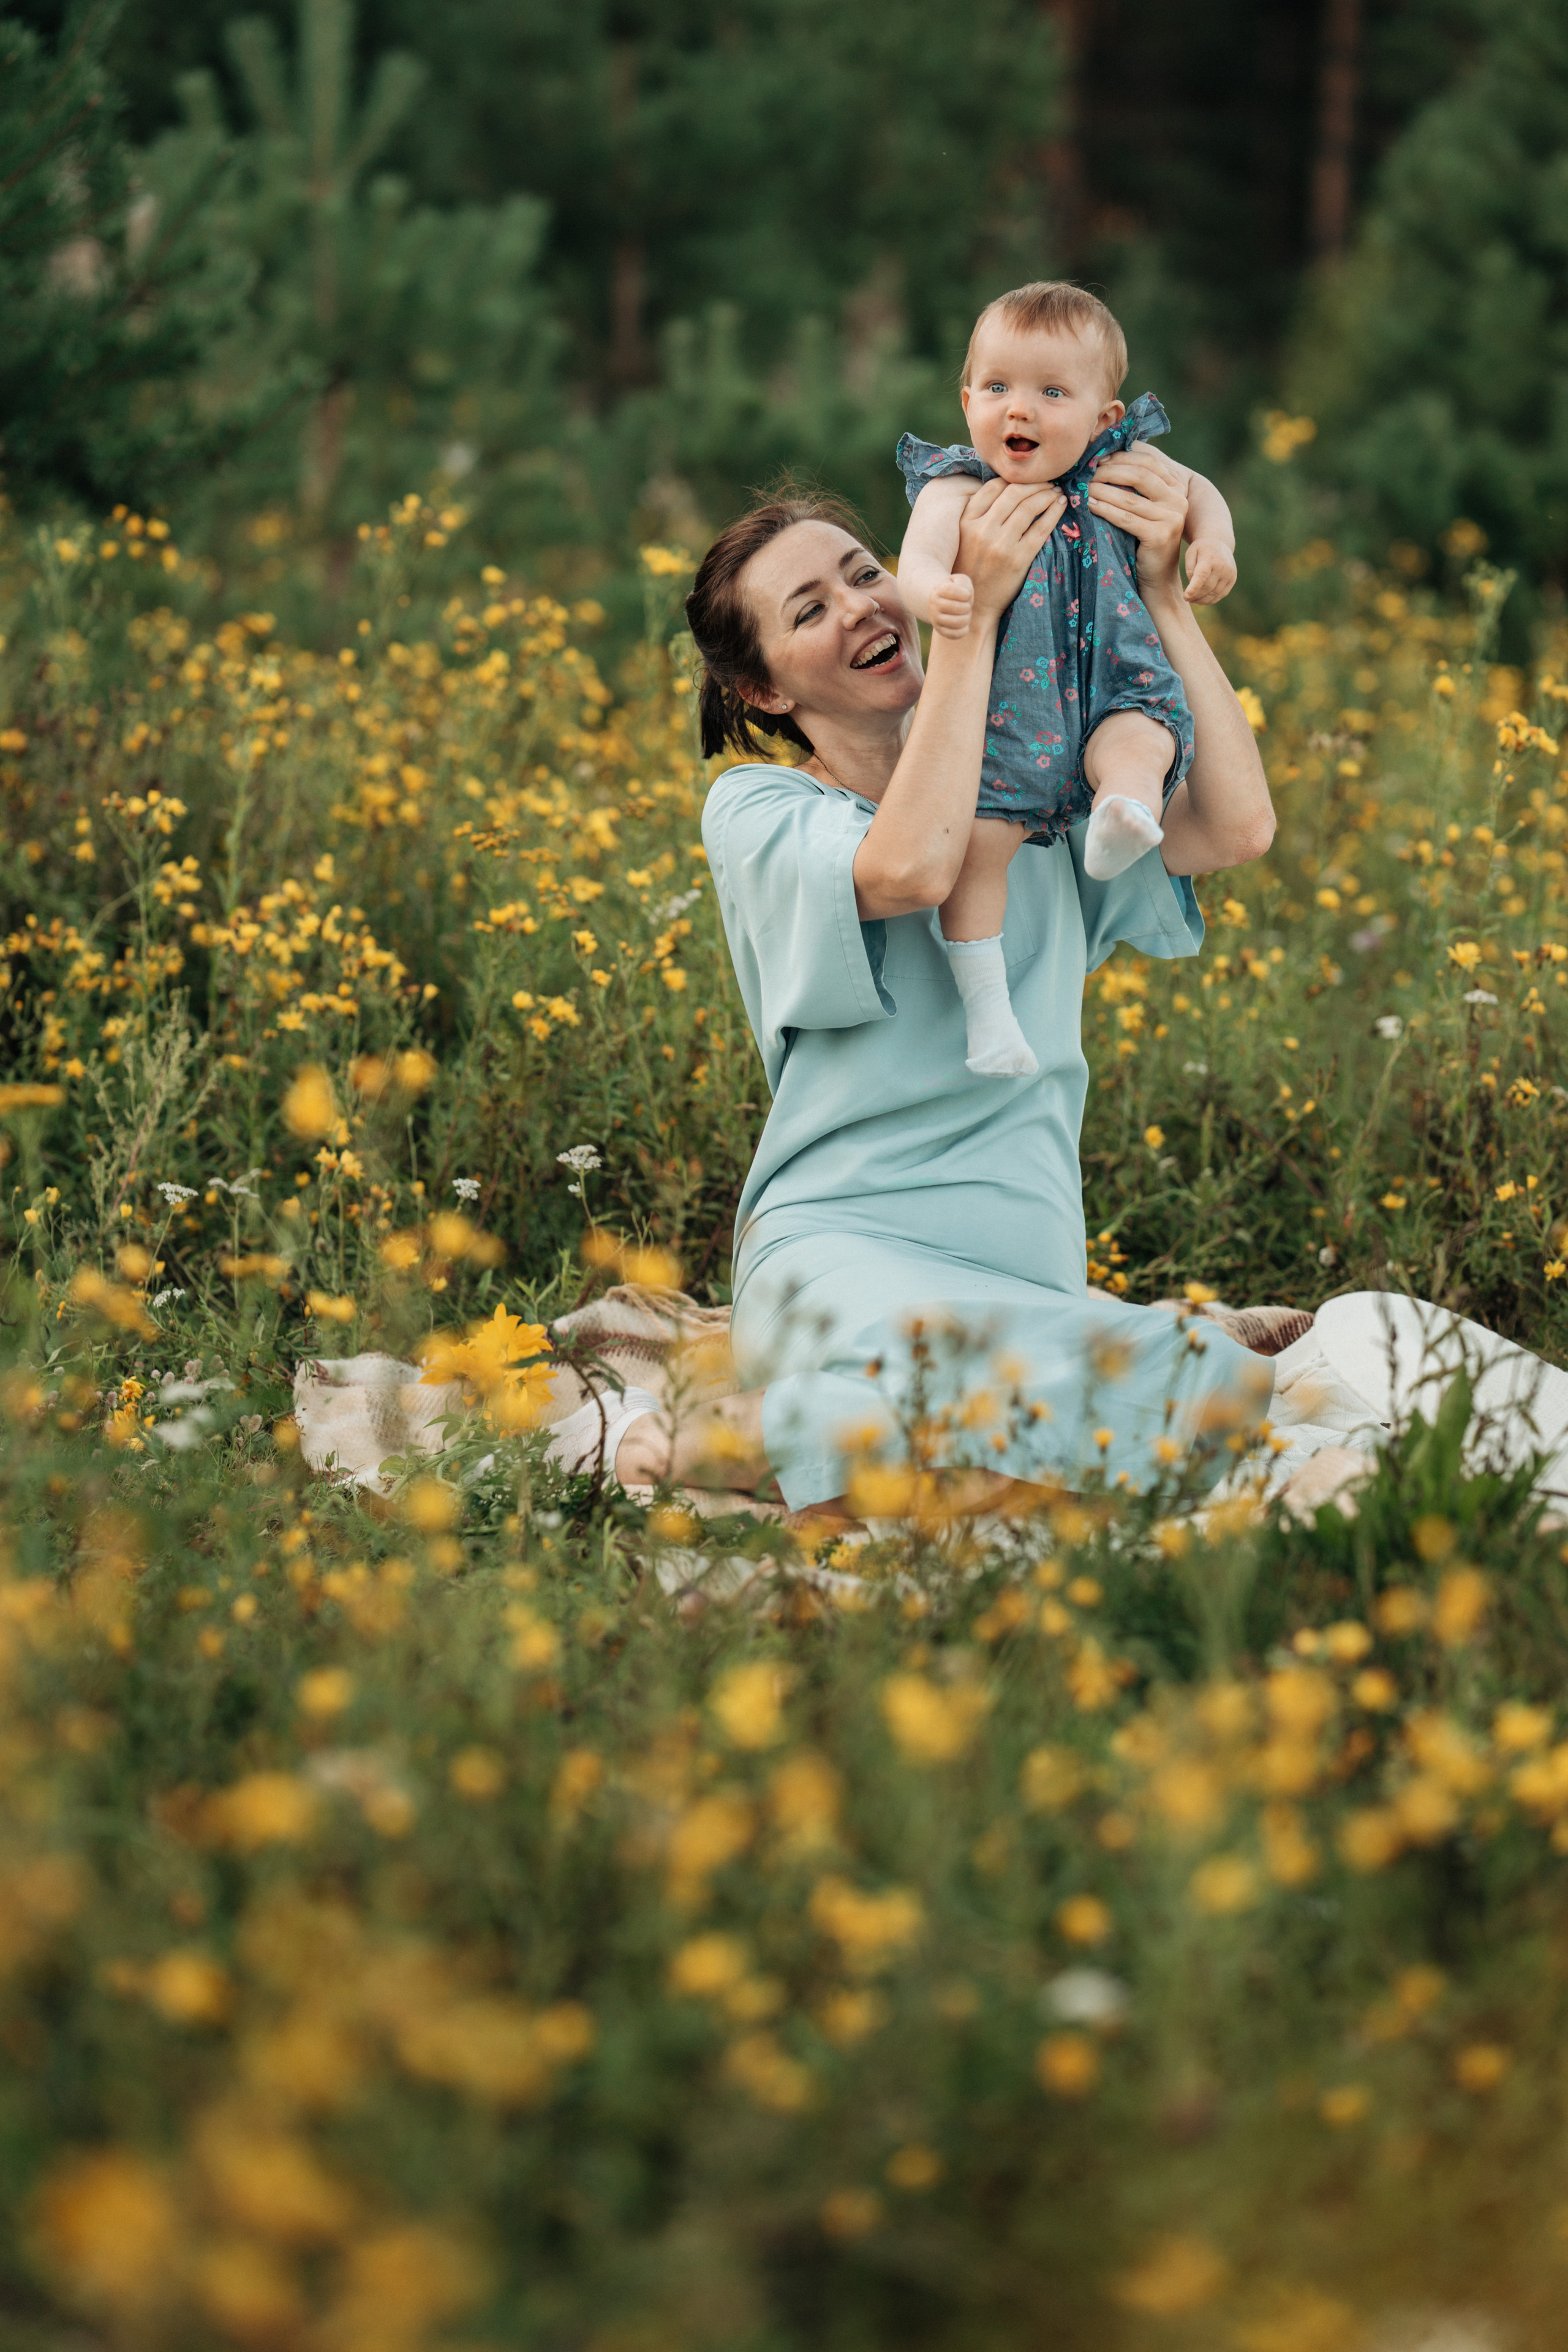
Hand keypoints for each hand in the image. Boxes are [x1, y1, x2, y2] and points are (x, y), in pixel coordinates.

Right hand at [928, 572, 974, 638]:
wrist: (942, 601)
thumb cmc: (956, 589)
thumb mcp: (960, 581)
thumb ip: (964, 583)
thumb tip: (966, 596)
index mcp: (938, 589)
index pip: (953, 591)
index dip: (966, 594)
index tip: (967, 595)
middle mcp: (933, 604)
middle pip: (957, 607)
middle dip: (967, 606)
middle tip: (967, 606)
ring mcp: (935, 618)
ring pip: (957, 622)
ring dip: (967, 618)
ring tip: (966, 614)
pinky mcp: (939, 630)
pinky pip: (955, 634)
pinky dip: (964, 630)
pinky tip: (965, 624)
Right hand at [954, 476, 1065, 621]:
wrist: (974, 607)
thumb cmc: (971, 571)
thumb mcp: (964, 538)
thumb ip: (978, 515)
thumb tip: (1004, 488)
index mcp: (966, 522)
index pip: (993, 487)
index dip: (1013, 478)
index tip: (1026, 478)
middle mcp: (982, 530)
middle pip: (1014, 493)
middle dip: (1035, 483)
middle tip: (1048, 481)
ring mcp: (1000, 545)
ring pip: (1029, 507)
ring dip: (1047, 494)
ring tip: (1056, 491)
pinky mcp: (1018, 559)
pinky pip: (1041, 528)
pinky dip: (1054, 512)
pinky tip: (1061, 504)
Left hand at [1084, 446, 1187, 598]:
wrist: (1157, 578)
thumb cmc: (1144, 539)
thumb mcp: (1144, 507)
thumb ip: (1136, 484)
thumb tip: (1108, 455)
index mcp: (1177, 486)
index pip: (1148, 461)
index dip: (1121, 456)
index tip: (1097, 457)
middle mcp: (1179, 499)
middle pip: (1139, 475)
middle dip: (1109, 470)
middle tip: (1085, 470)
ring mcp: (1172, 517)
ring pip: (1129, 497)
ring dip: (1102, 489)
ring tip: (1082, 487)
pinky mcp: (1160, 535)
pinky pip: (1126, 518)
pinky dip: (1105, 509)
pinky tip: (1089, 505)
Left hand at [1183, 538, 1236, 604]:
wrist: (1219, 543)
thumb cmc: (1201, 549)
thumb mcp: (1191, 553)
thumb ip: (1189, 569)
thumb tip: (1193, 587)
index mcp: (1210, 558)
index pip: (1202, 576)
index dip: (1194, 588)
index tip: (1185, 596)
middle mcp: (1222, 566)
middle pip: (1207, 587)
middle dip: (1195, 596)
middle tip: (1186, 599)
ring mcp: (1229, 574)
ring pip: (1214, 594)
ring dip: (1202, 600)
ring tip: (1192, 600)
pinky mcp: (1232, 580)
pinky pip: (1221, 594)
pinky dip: (1211, 600)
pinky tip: (1202, 600)